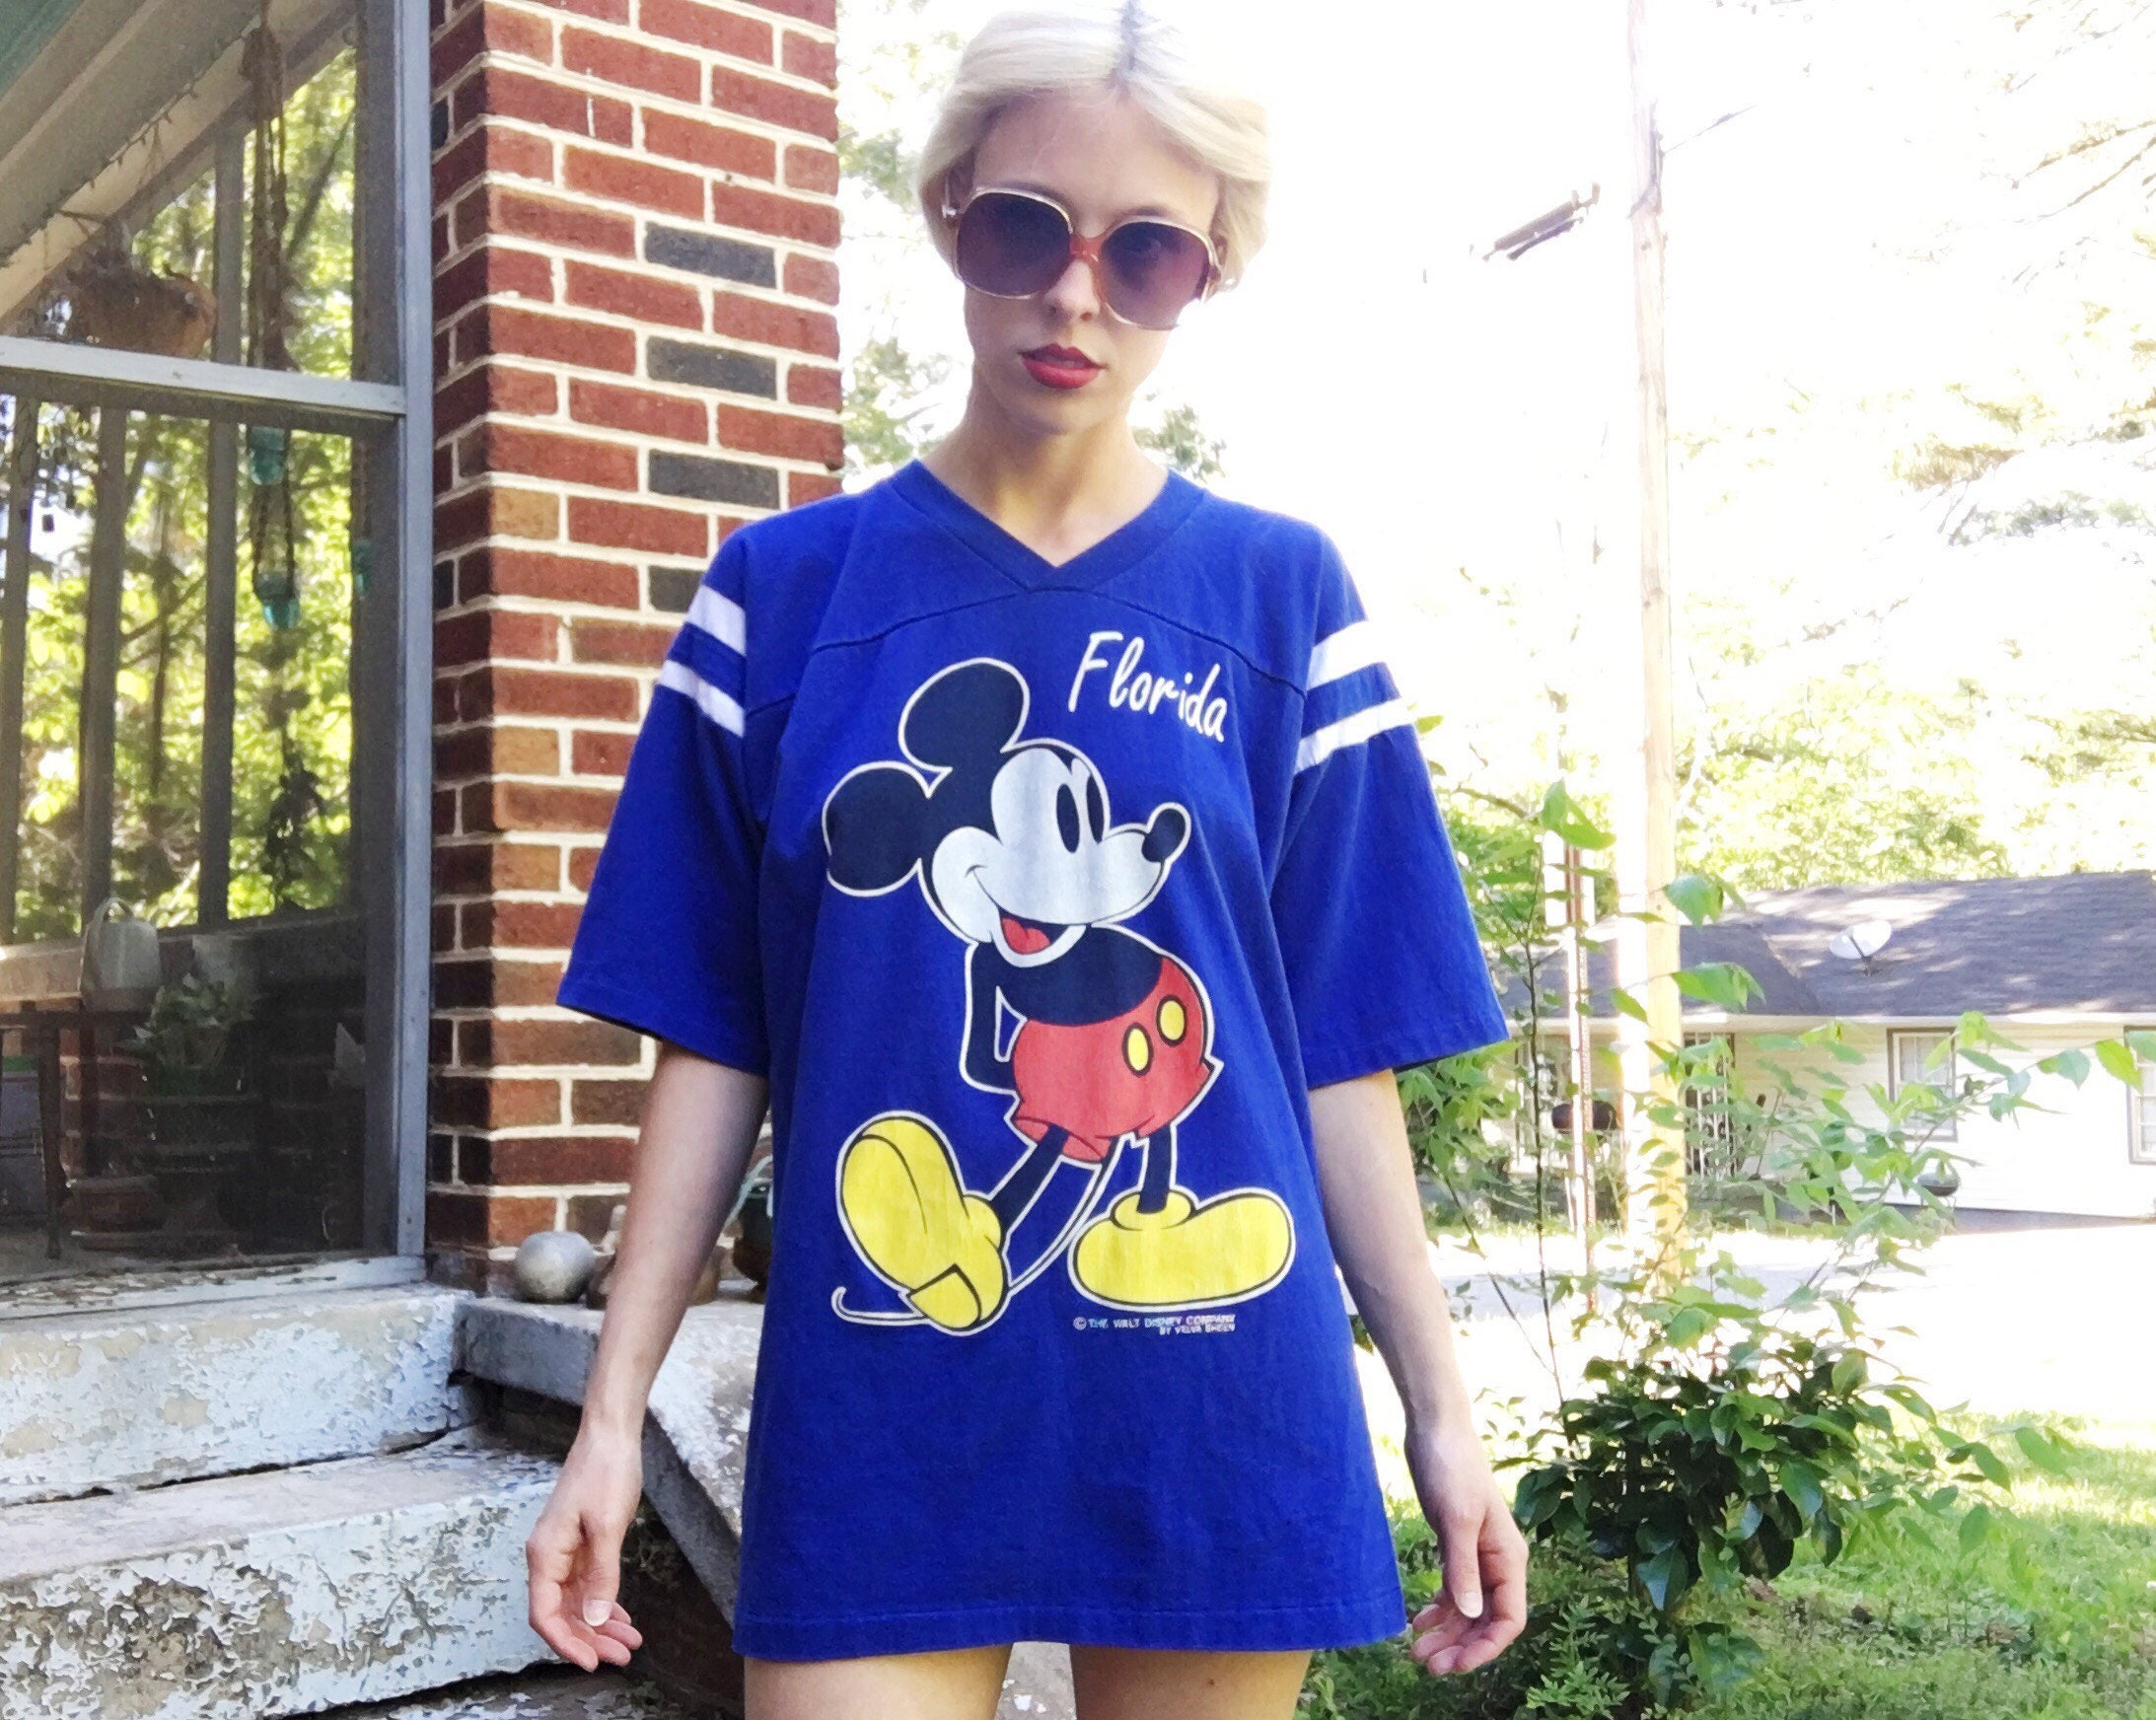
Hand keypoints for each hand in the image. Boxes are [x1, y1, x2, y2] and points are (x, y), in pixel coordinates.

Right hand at [527, 1425, 648, 1670]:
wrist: (610, 1435)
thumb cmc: (605, 1473)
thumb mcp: (608, 1527)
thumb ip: (602, 1575)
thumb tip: (595, 1619)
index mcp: (545, 1554)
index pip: (545, 1614)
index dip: (566, 1643)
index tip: (593, 1662)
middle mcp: (548, 1557)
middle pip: (563, 1613)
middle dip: (591, 1639)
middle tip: (624, 1656)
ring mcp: (564, 1551)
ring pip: (577, 1602)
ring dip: (601, 1625)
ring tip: (631, 1643)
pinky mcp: (580, 1544)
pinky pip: (587, 1585)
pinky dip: (604, 1602)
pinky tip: (622, 1617)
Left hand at [1402, 1413, 1527, 1675]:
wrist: (1435, 1428)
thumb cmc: (1451, 1467)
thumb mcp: (1455, 1519)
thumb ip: (1463, 1567)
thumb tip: (1473, 1615)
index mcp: (1508, 1558)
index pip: (1509, 1619)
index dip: (1486, 1647)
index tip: (1456, 1665)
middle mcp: (1497, 1561)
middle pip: (1486, 1620)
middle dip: (1461, 1646)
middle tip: (1425, 1665)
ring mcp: (1476, 1554)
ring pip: (1467, 1609)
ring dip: (1446, 1633)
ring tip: (1414, 1652)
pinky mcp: (1456, 1544)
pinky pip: (1453, 1589)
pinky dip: (1438, 1609)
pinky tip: (1417, 1622)